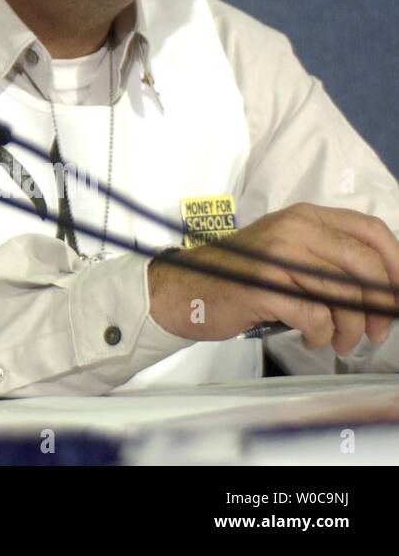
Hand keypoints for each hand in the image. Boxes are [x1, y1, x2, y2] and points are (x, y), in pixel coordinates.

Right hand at [148, 203, 398, 353]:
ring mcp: (277, 256)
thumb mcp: (286, 251)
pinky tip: (309, 338)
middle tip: (378, 332)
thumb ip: (329, 257)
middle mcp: (293, 229)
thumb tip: (385, 289)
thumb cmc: (239, 275)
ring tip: (340, 342)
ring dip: (352, 330)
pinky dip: (322, 336)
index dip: (397, 265)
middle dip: (382, 307)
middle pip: (365, 266)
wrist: (182, 286)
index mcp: (303, 217)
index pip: (371, 232)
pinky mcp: (264, 287)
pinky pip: (317, 317)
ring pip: (345, 296)